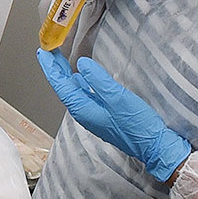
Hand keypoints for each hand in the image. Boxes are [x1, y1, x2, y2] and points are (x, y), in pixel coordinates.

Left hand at [37, 49, 189, 181]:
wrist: (154, 146)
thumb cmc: (137, 125)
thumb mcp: (118, 97)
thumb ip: (98, 80)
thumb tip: (81, 65)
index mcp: (83, 109)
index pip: (60, 85)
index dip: (50, 68)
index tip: (43, 52)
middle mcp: (84, 113)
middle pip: (64, 87)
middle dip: (55, 69)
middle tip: (48, 51)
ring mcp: (93, 114)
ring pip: (73, 90)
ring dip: (66, 74)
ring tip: (60, 59)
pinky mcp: (102, 114)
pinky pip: (84, 94)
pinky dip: (79, 82)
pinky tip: (81, 77)